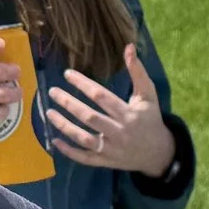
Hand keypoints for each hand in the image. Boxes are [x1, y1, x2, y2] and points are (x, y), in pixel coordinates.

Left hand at [44, 45, 176, 175]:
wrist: (158, 153)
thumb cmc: (151, 120)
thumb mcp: (149, 95)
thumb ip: (138, 72)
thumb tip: (129, 47)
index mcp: (128, 114)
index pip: (101, 97)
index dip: (83, 84)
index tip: (67, 74)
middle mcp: (119, 133)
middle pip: (89, 117)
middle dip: (69, 104)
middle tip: (53, 92)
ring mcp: (111, 149)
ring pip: (84, 138)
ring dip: (65, 126)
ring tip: (49, 113)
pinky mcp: (106, 161)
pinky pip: (85, 158)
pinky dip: (69, 152)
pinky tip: (55, 141)